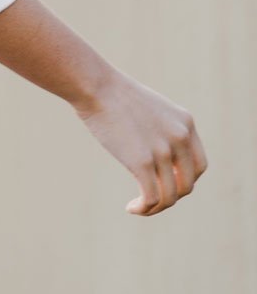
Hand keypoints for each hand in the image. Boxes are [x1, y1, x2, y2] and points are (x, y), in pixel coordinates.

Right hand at [73, 70, 207, 215]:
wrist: (95, 85)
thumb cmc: (112, 94)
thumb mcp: (148, 108)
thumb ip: (159, 128)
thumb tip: (153, 149)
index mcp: (186, 124)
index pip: (199, 165)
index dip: (184, 180)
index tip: (163, 183)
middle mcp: (180, 138)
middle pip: (187, 183)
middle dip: (171, 195)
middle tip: (151, 198)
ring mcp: (162, 151)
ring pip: (170, 195)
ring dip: (156, 207)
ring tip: (140, 208)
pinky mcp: (142, 162)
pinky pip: (152, 197)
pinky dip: (145, 209)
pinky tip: (132, 208)